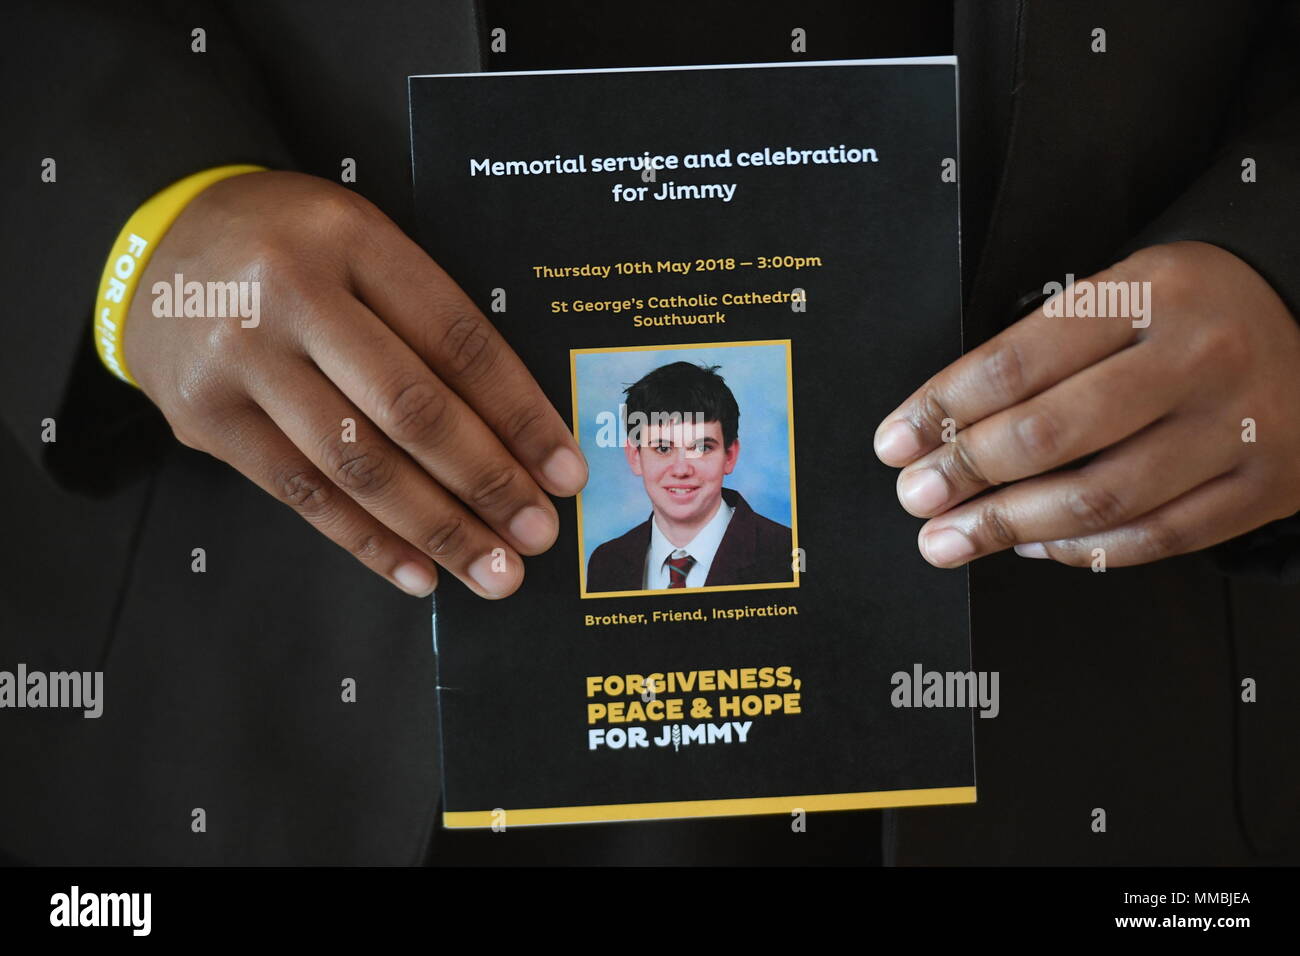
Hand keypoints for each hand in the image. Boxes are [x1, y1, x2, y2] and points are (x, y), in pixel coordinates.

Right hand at [124, 171, 586, 597]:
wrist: (158, 241)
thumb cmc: (292, 247)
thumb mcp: (363, 243)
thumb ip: (426, 318)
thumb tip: (516, 432)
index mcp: (351, 239)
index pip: (458, 341)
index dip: (520, 415)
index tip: (565, 471)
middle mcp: (290, 295)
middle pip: (410, 408)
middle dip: (487, 483)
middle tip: (538, 535)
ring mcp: (240, 360)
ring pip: (357, 464)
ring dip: (436, 528)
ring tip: (494, 571)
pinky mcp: (204, 418)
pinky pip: (301, 494)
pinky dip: (367, 541)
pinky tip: (418, 573)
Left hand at [873, 240, 1299, 568]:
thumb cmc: (1193, 311)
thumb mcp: (1124, 292)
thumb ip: (1044, 349)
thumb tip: (942, 427)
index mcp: (1149, 293)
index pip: (1017, 362)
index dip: (943, 411)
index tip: (896, 442)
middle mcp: (1199, 357)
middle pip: (1051, 434)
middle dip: (964, 473)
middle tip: (915, 496)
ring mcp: (1240, 426)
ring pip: (1098, 497)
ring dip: (1006, 526)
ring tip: (949, 538)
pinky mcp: (1267, 485)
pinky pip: (1157, 536)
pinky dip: (1081, 549)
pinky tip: (1032, 544)